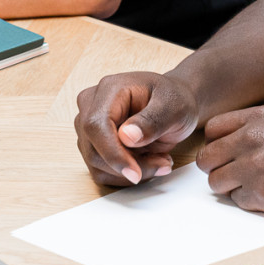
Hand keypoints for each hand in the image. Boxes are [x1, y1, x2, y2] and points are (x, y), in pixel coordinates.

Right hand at [73, 71, 199, 186]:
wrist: (173, 104)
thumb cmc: (174, 100)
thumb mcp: (174, 107)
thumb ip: (152, 121)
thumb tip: (126, 137)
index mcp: (109, 89)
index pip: (96, 126)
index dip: (113, 154)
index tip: (135, 173)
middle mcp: (91, 105)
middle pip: (94, 150)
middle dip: (129, 166)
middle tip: (163, 163)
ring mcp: (88, 126)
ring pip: (97, 165)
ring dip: (131, 171)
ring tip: (159, 159)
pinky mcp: (92, 144)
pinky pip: (101, 171)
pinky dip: (126, 175)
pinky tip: (147, 161)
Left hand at [197, 105, 263, 219]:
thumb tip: (243, 136)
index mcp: (260, 118)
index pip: (214, 130)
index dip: (218, 143)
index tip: (227, 152)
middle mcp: (252, 140)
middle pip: (208, 157)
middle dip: (218, 166)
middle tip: (236, 173)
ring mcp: (255, 169)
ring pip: (217, 182)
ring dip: (231, 186)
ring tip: (256, 186)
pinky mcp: (263, 197)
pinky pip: (238, 201)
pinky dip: (250, 202)